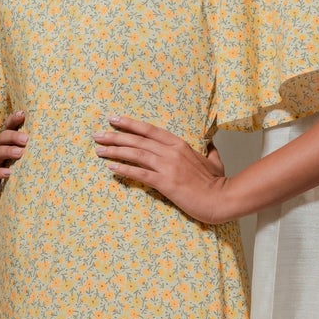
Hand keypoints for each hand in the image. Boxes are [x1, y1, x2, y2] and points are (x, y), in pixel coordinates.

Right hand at [0, 109, 25, 209]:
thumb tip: (56, 142)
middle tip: (26, 139)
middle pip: (2, 138)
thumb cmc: (13, 173)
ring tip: (20, 153)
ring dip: (8, 151)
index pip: (8, 128)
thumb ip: (32, 151)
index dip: (14, 120)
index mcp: (6, 143)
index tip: (23, 114)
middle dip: (14, 136)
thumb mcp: (22, 160)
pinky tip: (8, 173)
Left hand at [94, 116, 232, 223]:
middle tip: (97, 134)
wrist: (221, 199)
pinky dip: (125, 169)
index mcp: (180, 144)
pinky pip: (140, 174)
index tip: (114, 118)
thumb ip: (209, 149)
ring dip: (115, 151)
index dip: (130, 124)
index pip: (150, 130)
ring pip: (136, 155)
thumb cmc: (217, 183)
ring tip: (99, 150)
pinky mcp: (165, 183)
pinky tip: (112, 168)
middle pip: (138, 140)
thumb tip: (210, 142)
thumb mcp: (214, 161)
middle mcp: (171, 152)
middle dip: (115, 136)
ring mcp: (167, 167)